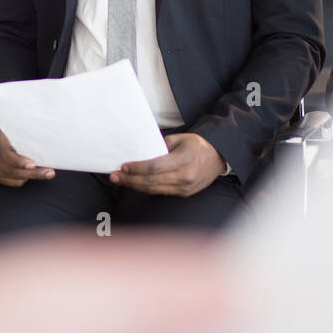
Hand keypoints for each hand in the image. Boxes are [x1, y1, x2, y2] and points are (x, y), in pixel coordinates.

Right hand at [0, 127, 54, 187]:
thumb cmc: (8, 130)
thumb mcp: (14, 128)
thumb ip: (25, 134)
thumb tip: (45, 138)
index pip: (6, 154)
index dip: (19, 161)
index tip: (32, 164)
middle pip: (13, 169)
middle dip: (34, 173)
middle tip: (50, 173)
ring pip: (14, 177)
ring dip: (31, 176)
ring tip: (46, 173)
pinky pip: (12, 182)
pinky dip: (23, 179)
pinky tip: (31, 174)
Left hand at [111, 133, 226, 196]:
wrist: (218, 157)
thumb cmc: (198, 145)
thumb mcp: (180, 139)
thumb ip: (160, 146)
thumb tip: (140, 152)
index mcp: (184, 161)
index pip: (155, 167)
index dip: (137, 168)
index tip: (123, 166)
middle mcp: (184, 177)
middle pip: (151, 182)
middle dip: (130, 180)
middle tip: (114, 176)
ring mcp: (184, 188)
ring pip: (154, 190)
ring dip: (135, 186)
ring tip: (120, 181)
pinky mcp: (184, 194)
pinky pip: (161, 192)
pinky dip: (146, 188)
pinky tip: (135, 184)